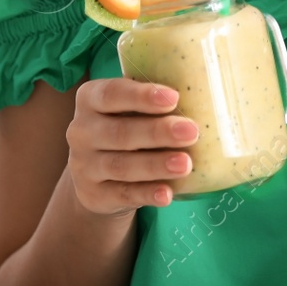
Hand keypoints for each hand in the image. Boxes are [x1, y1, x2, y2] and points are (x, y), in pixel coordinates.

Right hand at [65, 77, 198, 214]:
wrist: (99, 175)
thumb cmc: (127, 126)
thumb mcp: (131, 108)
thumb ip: (156, 99)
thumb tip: (205, 90)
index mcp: (90, 99)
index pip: (111, 93)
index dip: (142, 96)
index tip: (174, 97)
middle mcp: (82, 131)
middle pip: (120, 132)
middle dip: (158, 132)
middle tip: (191, 131)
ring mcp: (84, 166)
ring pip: (122, 165)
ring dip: (156, 164)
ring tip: (186, 164)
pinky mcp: (94, 195)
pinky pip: (123, 194)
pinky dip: (146, 194)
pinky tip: (167, 194)